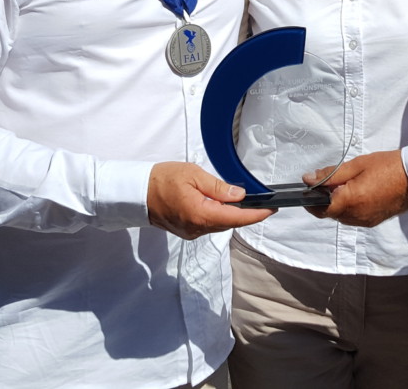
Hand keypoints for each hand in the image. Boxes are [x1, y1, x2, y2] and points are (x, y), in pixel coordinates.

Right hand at [147, 162, 275, 239]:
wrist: (137, 193)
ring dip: (231, 214)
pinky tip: (220, 205)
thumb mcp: (193, 175)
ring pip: (219, 225)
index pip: (236, 218)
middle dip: (246, 213)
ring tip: (241, 200)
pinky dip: (218, 216)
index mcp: (201, 214)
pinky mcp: (186, 231)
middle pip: (230, 223)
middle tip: (261, 201)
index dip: (256, 215)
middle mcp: (197, 228)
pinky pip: (209, 225)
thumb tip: (239, 195)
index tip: (271, 209)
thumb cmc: (162, 180)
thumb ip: (218, 187)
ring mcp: (191, 232)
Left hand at [304, 150, 407, 226]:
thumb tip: (307, 179)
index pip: (320, 208)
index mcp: (351, 201)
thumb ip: (330, 174)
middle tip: (325, 181)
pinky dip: (348, 207)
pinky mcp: (373, 221)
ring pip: (341, 216)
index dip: (310, 200)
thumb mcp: (356, 165)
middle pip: (330, 213)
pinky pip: (353, 217)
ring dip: (336, 204)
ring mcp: (365, 221)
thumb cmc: (388, 166)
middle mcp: (356, 216)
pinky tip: (355, 192)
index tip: (306, 189)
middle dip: (323, 200)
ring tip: (343, 184)